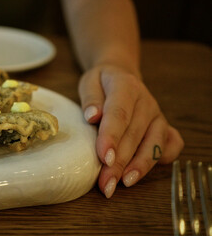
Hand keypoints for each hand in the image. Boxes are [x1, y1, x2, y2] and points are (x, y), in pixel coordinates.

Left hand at [78, 64, 183, 197]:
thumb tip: (92, 116)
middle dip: (120, 162)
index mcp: (127, 87)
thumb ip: (90, 98)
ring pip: (153, 144)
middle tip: (106, 184)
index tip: (104, 157)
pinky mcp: (164, 127)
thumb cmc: (102, 83)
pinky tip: (142, 172)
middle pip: (134, 135)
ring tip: (123, 184)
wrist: (120, 75)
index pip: (120, 114)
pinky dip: (161, 160)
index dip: (112, 137)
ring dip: (138, 167)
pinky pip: (171, 146)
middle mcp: (146, 102)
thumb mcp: (89, 82)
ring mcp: (158, 116)